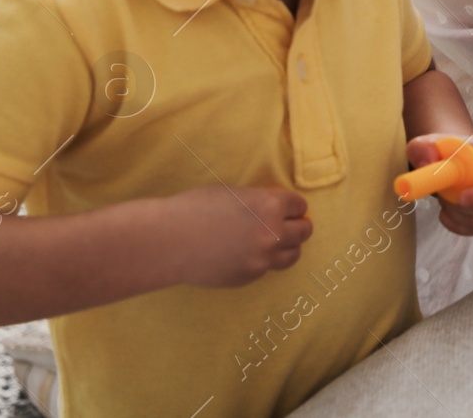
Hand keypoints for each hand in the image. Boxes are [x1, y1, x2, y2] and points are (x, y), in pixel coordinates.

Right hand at [163, 184, 311, 288]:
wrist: (168, 241)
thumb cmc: (195, 209)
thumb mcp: (234, 194)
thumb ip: (260, 202)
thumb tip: (276, 210)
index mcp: (270, 205)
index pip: (299, 206)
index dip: (294, 207)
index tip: (291, 209)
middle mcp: (273, 233)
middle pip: (304, 232)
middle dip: (298, 226)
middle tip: (290, 225)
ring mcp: (262, 259)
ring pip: (293, 255)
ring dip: (288, 247)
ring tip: (276, 243)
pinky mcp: (249, 277)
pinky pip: (267, 269)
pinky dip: (262, 262)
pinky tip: (246, 255)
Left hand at [406, 134, 472, 236]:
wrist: (460, 158)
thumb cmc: (450, 150)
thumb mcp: (432, 143)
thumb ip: (425, 147)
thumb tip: (428, 160)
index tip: (460, 199)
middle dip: (464, 208)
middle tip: (443, 197)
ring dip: (460, 216)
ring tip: (446, 201)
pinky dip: (461, 226)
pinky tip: (448, 214)